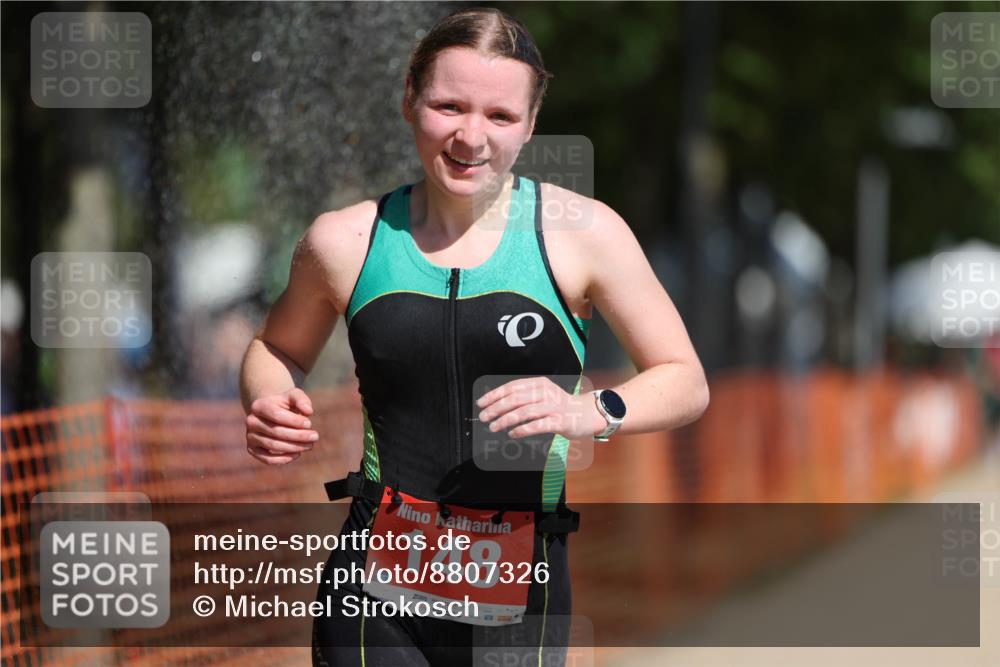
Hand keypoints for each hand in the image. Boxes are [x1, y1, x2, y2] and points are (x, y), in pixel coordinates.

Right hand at [245, 388, 318, 464]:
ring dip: (294, 447)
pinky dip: (283, 459)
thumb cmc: (286, 404)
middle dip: (298, 436)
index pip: (277, 416)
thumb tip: (308, 411)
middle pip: (276, 432)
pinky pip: (267, 459)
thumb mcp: (294, 396)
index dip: (294, 421)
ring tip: (310, 445)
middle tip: (315, 437)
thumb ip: (302, 400)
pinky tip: (297, 454)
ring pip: (273, 445)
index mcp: (259, 406)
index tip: (309, 424)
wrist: (272, 414)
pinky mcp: (252, 450)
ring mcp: (250, 436)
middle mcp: (251, 421)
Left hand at [475, 377, 605, 439]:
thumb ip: (524, 397)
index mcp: (539, 384)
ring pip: (524, 412)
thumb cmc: (559, 406)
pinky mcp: (560, 421)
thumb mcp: (542, 395)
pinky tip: (512, 434)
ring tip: (494, 427)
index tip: (481, 403)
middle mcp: (546, 392)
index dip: (494, 395)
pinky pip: (537, 425)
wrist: (587, 414)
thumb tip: (496, 404)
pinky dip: (522, 430)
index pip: (512, 386)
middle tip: (484, 417)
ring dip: (506, 420)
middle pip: (516, 398)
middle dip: (496, 408)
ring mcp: (554, 407)